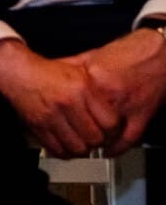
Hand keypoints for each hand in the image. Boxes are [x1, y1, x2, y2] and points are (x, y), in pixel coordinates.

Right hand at [0, 38, 117, 156]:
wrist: (17, 71)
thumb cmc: (47, 72)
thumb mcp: (78, 73)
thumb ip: (96, 93)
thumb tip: (113, 113)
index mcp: (81, 89)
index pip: (110, 122)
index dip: (113, 130)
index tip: (110, 130)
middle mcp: (67, 103)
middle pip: (95, 138)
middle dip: (97, 141)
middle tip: (96, 137)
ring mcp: (51, 116)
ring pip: (78, 148)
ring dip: (82, 149)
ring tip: (81, 142)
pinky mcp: (38, 126)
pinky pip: (58, 149)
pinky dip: (65, 151)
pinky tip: (66, 144)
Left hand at [62, 29, 165, 153]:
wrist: (158, 54)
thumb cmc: (128, 53)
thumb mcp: (93, 55)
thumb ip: (71, 66)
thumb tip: (49, 71)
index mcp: (94, 79)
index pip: (70, 104)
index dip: (61, 114)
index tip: (55, 119)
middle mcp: (109, 95)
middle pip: (86, 121)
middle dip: (76, 131)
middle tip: (68, 136)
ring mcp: (127, 107)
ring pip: (105, 134)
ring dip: (95, 141)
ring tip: (85, 143)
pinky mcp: (142, 116)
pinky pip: (128, 139)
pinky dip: (117, 148)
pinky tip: (107, 151)